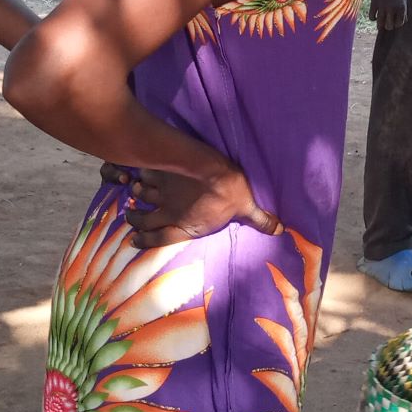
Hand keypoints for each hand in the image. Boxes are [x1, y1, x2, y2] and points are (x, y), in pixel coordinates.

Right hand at [125, 165, 279, 248]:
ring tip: (132, 193)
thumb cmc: (232, 192)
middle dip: (134, 219)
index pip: (159, 239)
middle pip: (143, 220)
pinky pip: (141, 175)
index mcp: (185, 226)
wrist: (215, 170)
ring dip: (135, 196)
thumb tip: (280, 230)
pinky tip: (132, 171)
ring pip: (139, 197)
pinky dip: (135, 174)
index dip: (145, 241)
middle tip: (130, 217)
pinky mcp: (159, 173)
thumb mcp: (247, 208)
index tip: (134, 240)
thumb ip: (260, 220)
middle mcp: (169, 212)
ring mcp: (162, 192)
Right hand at [369, 0, 408, 29]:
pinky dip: (373, 17)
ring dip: (381, 24)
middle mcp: (392, 8)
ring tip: (382, 20)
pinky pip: (371, 16)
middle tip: (389, 20)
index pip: (400, 23)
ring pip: (380, 24)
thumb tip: (404, 19)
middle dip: (390, 25)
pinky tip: (376, 14)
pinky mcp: (373, 2)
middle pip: (389, 26)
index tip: (397, 19)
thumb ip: (404, 8)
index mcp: (401, 6)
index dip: (398, 23)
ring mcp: (382, 6)